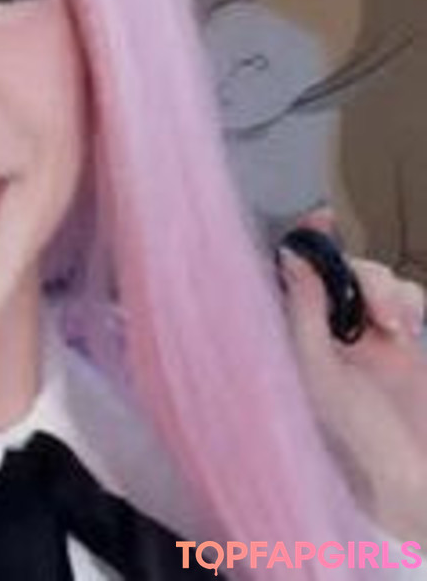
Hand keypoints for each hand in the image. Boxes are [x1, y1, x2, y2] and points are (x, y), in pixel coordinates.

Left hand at [282, 211, 426, 544]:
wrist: (410, 483)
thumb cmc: (351, 435)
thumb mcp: (317, 371)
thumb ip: (303, 313)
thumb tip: (290, 256)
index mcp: (295, 333)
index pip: (294, 276)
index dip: (304, 244)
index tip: (321, 218)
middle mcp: (327, 330)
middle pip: (341, 272)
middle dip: (361, 276)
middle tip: (379, 313)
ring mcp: (368, 338)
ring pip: (376, 281)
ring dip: (387, 290)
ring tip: (396, 326)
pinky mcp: (405, 346)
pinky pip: (408, 300)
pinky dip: (409, 301)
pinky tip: (409, 327)